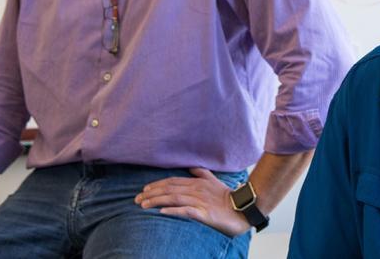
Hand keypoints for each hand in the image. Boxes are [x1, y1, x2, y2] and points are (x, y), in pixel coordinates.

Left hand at [135, 168, 250, 236]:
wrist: (243, 209)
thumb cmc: (227, 197)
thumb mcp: (213, 181)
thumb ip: (201, 172)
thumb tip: (191, 165)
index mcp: (197, 182)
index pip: (172, 181)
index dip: (157, 184)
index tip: (144, 189)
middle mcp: (196, 190)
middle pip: (170, 189)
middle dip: (151, 193)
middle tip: (137, 199)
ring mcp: (200, 201)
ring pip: (174, 198)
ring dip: (157, 201)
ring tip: (143, 205)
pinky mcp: (204, 214)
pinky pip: (186, 211)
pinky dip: (172, 210)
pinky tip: (161, 212)